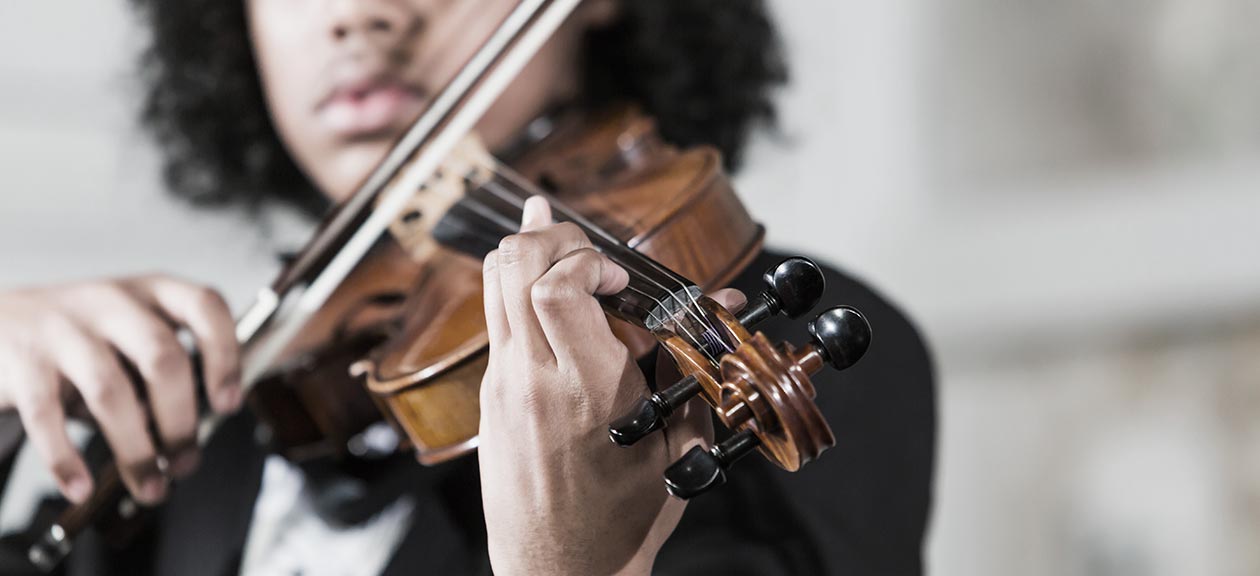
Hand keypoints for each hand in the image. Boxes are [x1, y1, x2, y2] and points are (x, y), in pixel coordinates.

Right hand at [0, 276, 241, 504]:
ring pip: (111, 391)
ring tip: (149, 486)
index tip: (228, 404)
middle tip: (185, 462)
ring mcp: (64, 329)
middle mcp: (112, 302)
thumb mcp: (132, 333)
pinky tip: (81, 486)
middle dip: (181, 421)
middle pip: (163, 358)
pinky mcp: (23, 362)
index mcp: (152, 291)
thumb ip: (164, 371)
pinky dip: (65, 458)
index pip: (205, 306)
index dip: (225, 356)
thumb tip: (192, 434)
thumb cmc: (83, 336)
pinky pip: (47, 415)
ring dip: (135, 449)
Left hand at [478, 197, 738, 575]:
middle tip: (589, 251)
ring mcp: (503, 386)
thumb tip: (723, 304)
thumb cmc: (625, 515)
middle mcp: (534, 379)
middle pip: (514, 266)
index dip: (589, 259)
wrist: (561, 570)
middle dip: (554, 238)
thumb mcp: (677, 443)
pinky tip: (544, 285)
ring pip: (494, 283)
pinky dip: (517, 288)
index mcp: (588, 390)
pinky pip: (495, 318)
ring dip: (529, 253)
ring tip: (566, 253)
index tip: (618, 276)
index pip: (558, 287)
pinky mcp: (490, 396)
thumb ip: (691, 365)